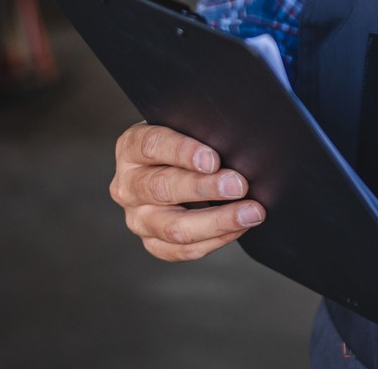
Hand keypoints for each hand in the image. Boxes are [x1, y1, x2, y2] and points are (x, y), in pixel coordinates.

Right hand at [110, 121, 264, 260]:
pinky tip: (239, 228)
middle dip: (205, 188)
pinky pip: (181, 250)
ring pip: (173, 228)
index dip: (183, 152)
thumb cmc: (186, 141)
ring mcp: (137, 218)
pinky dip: (215, 240)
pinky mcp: (151, 242)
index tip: (213, 159)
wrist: (172, 166)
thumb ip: (201, 132)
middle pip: (162, 189)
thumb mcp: (186, 127)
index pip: (152, 146)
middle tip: (239, 185)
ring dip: (216, 221)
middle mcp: (127, 185)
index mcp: (131, 147)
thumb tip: (236, 144)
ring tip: (250, 213)